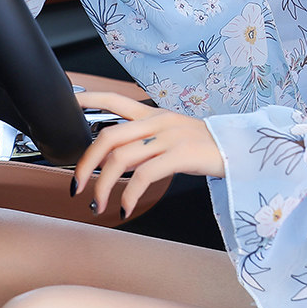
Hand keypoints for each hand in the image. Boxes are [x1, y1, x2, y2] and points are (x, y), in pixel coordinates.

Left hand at [71, 91, 224, 217]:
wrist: (239, 149)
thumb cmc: (204, 147)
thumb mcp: (173, 134)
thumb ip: (146, 139)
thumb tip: (115, 159)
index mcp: (154, 114)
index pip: (114, 99)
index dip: (88, 99)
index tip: (66, 102)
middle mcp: (158, 122)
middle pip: (108, 136)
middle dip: (85, 164)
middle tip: (76, 186)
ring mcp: (170, 137)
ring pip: (121, 159)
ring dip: (103, 186)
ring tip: (99, 205)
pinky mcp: (181, 154)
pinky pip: (145, 176)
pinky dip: (130, 195)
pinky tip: (126, 207)